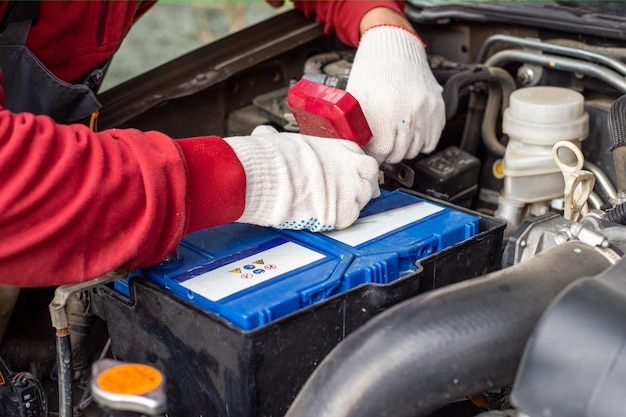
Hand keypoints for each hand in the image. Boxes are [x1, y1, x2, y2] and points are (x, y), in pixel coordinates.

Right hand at [224, 126, 379, 231]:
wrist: (269, 177)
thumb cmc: (273, 157)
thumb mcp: (282, 139)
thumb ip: (284, 140)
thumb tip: (265, 134)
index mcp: (341, 147)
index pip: (361, 159)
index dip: (354, 170)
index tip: (346, 176)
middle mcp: (352, 167)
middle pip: (370, 178)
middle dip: (363, 185)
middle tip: (347, 193)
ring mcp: (351, 190)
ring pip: (364, 199)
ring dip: (351, 203)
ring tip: (331, 205)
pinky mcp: (344, 213)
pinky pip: (352, 218)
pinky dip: (341, 219)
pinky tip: (328, 215)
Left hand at [346, 25, 444, 163]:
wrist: (395, 46)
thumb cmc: (372, 68)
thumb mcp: (356, 97)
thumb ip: (357, 125)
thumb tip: (358, 148)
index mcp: (387, 108)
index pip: (383, 150)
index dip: (374, 155)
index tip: (371, 154)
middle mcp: (411, 110)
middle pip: (400, 153)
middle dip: (387, 155)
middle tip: (380, 149)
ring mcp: (428, 110)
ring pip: (416, 149)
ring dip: (404, 150)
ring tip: (394, 140)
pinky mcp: (438, 109)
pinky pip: (432, 140)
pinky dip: (420, 143)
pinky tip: (408, 135)